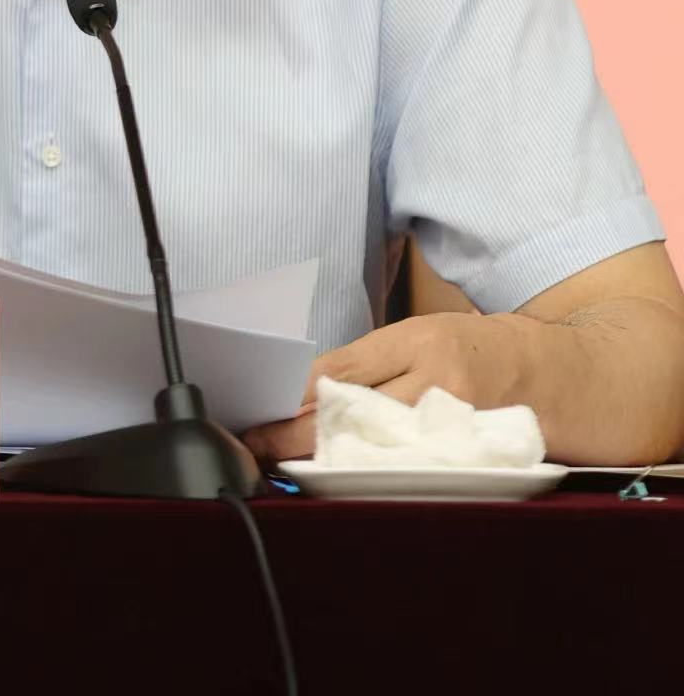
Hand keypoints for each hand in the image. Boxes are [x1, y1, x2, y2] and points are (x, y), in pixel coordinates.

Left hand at [242, 311, 527, 465]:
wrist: (557, 373)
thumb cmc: (480, 350)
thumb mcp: (427, 335)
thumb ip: (375, 363)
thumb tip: (311, 391)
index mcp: (420, 339)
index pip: (343, 369)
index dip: (296, 395)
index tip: (263, 412)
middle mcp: (438, 379)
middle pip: (356, 413)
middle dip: (302, 435)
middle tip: (263, 448)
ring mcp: (459, 423)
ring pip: (382, 448)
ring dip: (333, 461)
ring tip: (295, 468)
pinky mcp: (474, 459)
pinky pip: (416, 473)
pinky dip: (378, 479)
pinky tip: (350, 485)